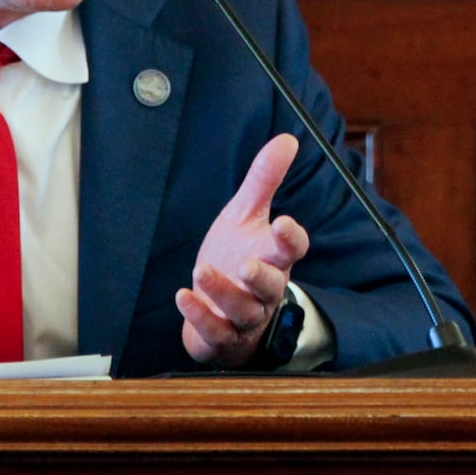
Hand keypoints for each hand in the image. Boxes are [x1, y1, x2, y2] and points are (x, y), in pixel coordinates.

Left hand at [176, 134, 310, 366]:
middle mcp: (263, 290)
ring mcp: (243, 316)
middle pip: (271, 286)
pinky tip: (182, 296)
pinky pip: (215, 331)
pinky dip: (199, 316)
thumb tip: (287, 138)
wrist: (225, 310)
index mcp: (273, 258)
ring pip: (242, 310)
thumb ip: (264, 180)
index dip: (290, 239)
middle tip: (247, 266)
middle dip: (261, 277)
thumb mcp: (246, 215)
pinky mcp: (221, 336)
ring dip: (223, 292)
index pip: (292, 250)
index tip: (282, 222)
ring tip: (200, 271)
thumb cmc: (240, 256)